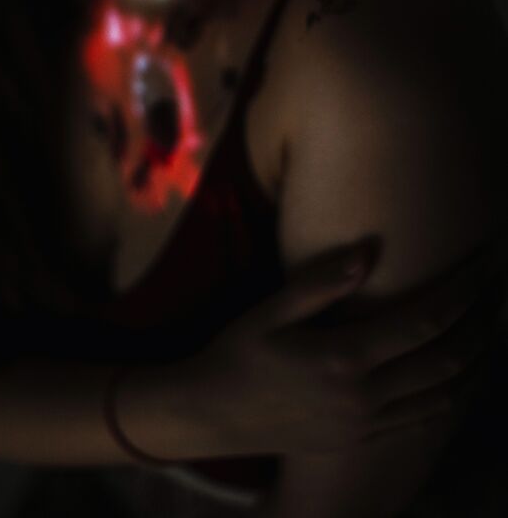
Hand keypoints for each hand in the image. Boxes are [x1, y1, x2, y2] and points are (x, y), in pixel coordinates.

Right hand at [187, 238, 505, 457]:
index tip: (484, 261)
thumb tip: (369, 251)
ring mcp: (366, 425)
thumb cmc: (238, 352)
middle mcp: (364, 397)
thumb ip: (321, 283)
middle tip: (501, 286)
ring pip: (444, 393)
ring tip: (494, 324)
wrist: (212, 416)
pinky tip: (460, 371)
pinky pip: (424, 418)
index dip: (462, 289)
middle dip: (483, 320)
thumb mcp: (270, 311)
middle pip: (447, 357)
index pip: (425, 320)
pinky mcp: (362, 439)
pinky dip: (453, 391)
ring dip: (478, 357)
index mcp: (344, 358)